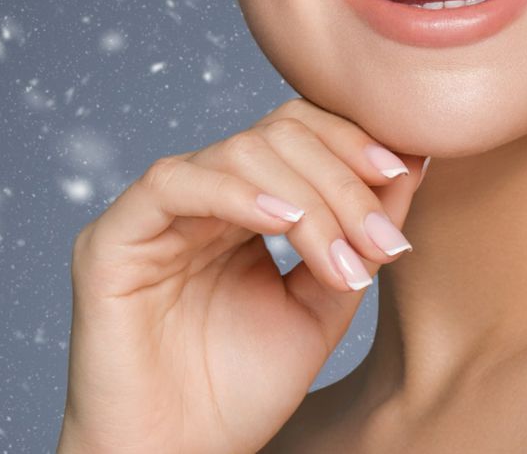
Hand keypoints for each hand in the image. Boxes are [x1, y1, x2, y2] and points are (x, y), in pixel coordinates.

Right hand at [57, 96, 427, 453]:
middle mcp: (196, 196)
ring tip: (339, 256)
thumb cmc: (238, 395)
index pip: (296, 131)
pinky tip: (283, 222)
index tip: (403, 173)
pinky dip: (236, 193)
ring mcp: (153, 214)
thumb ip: (355, 237)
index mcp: (241, 205)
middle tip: (380, 239)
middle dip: (339, 178)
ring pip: (236, 152)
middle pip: (275, 132)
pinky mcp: (111, 240)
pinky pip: (172, 184)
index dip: (349, 140)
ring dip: (307, 196)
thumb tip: (414, 161)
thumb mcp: (320, 307)